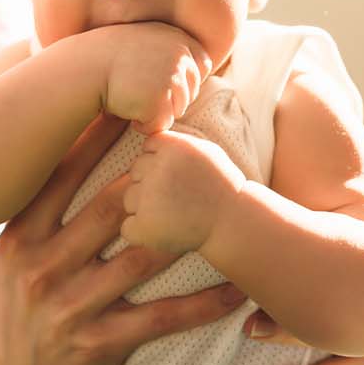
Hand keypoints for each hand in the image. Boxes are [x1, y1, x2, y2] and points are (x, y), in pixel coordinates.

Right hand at [0, 114, 247, 364]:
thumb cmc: (11, 312)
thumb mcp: (7, 259)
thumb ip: (35, 214)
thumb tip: (63, 153)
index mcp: (19, 238)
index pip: (61, 175)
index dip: (95, 135)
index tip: (128, 102)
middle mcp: (41, 267)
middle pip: (107, 207)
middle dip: (150, 175)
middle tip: (188, 141)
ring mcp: (71, 307)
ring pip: (140, 258)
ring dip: (184, 232)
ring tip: (220, 204)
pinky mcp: (98, 343)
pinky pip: (161, 318)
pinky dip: (203, 304)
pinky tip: (234, 289)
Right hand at [95, 22, 210, 134]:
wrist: (82, 68)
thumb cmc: (107, 58)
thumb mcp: (144, 39)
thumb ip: (169, 49)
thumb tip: (197, 66)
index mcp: (178, 37)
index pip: (202, 65)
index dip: (182, 78)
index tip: (159, 80)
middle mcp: (180, 55)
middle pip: (192, 91)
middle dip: (169, 97)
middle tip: (139, 88)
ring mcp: (172, 78)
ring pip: (178, 110)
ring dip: (156, 111)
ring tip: (131, 95)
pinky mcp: (160, 101)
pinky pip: (161, 125)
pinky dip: (145, 124)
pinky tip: (126, 108)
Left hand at [120, 129, 245, 253]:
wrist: (234, 222)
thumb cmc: (221, 186)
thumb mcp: (204, 151)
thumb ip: (175, 142)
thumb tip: (145, 132)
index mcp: (171, 146)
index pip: (147, 148)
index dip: (161, 163)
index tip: (180, 176)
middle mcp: (157, 168)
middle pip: (135, 172)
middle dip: (152, 184)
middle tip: (179, 197)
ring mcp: (148, 198)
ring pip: (130, 199)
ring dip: (146, 208)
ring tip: (176, 214)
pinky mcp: (145, 225)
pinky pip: (128, 227)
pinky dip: (143, 232)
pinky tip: (166, 231)